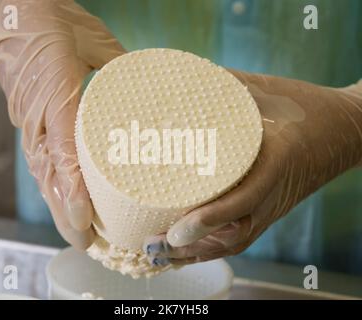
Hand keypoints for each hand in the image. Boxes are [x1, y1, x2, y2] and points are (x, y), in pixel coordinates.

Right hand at [0, 0, 125, 248]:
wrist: (6, 13)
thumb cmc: (48, 22)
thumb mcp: (93, 39)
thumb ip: (121, 67)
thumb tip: (148, 90)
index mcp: (55, 94)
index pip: (63, 152)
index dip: (74, 190)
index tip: (85, 217)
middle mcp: (39, 118)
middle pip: (51, 176)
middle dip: (68, 215)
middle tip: (90, 243)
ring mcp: (31, 125)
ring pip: (44, 176)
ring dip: (60, 209)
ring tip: (81, 235)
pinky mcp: (31, 125)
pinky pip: (42, 164)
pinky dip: (54, 190)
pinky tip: (67, 205)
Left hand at [144, 70, 361, 265]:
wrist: (345, 130)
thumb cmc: (307, 107)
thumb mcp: (268, 90)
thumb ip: (228, 84)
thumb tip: (181, 76)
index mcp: (277, 161)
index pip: (242, 200)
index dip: (208, 220)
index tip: (176, 232)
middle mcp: (274, 193)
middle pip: (232, 234)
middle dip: (191, 247)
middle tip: (152, 246)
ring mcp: (273, 207)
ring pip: (234, 242)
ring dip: (197, 253)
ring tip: (160, 253)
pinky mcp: (269, 210)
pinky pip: (240, 237)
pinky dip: (211, 247)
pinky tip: (187, 248)